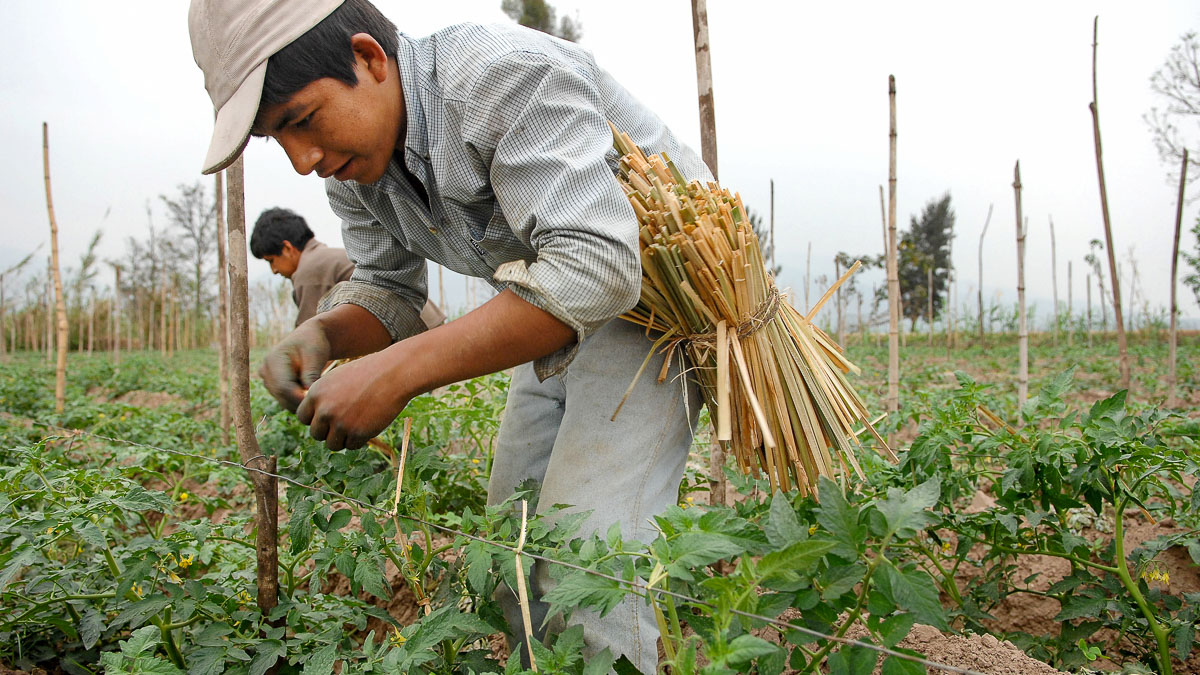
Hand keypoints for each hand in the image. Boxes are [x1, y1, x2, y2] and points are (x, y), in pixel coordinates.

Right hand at [258, 320, 331, 412]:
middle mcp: (265, 371)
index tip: (317, 400)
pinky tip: (310, 392)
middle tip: (320, 400)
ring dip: (300, 401)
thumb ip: (311, 373)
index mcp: (273, 360)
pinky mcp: (273, 387)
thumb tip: (307, 395)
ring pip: (284, 401)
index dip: (299, 397)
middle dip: (301, 401)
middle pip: (282, 396)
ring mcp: (267, 380)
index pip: (283, 387)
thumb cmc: (313, 344)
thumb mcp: (315, 355)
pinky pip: (286, 401)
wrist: (308, 339)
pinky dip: (298, 400)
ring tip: (316, 392)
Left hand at [295, 351, 409, 450]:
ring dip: (343, 439)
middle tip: (345, 421)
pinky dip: (359, 439)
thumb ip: (322, 398)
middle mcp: (325, 410)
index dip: (315, 418)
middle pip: (316, 434)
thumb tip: (314, 420)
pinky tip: (368, 424)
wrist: (393, 373)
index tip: (329, 415)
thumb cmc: (367, 373)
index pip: (302, 417)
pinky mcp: (358, 433)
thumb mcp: (337, 379)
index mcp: (316, 394)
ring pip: (332, 444)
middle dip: (328, 431)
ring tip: (356, 424)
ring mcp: (341, 423)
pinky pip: (352, 446)